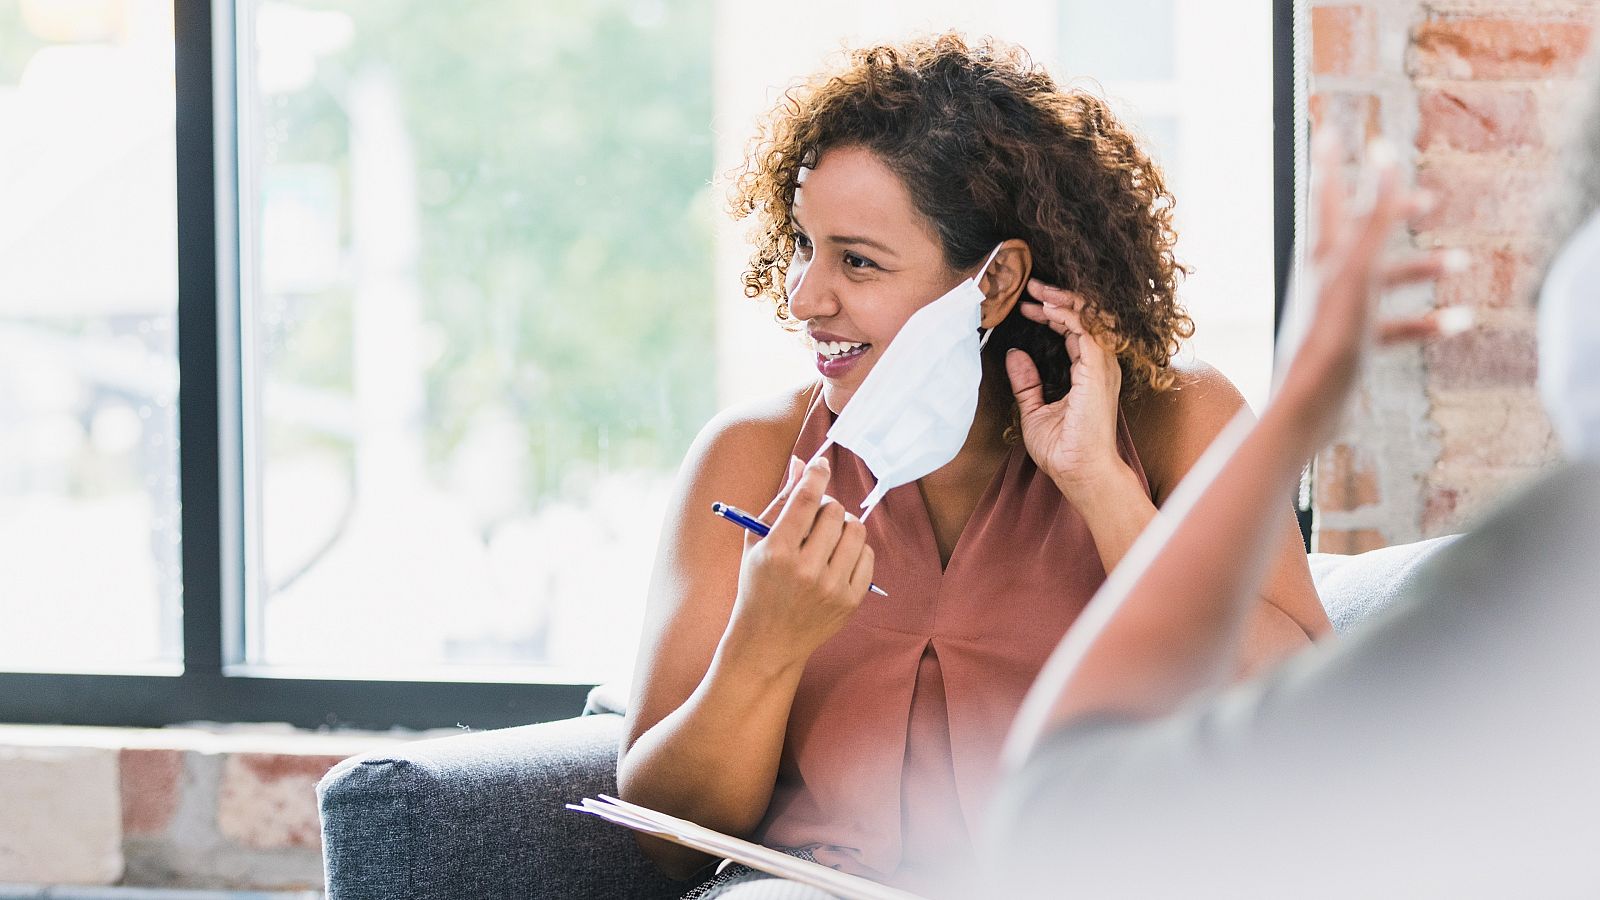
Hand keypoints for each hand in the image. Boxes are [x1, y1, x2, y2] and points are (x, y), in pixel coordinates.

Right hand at [725, 455, 875, 671]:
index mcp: (776, 552)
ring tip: (828, 535)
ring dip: (843, 524)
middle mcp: (806, 570)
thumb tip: (802, 463)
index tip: (820, 464)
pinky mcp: (851, 600)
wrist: (768, 642)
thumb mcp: (757, 543)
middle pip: (834, 511)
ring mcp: (831, 587)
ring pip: (855, 529)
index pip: (805, 499)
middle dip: (825, 506)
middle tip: (815, 515)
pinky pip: (867, 554)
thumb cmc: (758, 585)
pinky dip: (854, 549)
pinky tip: (837, 557)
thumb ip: (780, 501)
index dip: (816, 474)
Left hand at [1006, 281, 1135, 503]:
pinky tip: (1047, 310)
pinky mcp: (1098, 371)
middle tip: (1031, 286)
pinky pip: (1087, 330)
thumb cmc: (1063, 449)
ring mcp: (1102, 367)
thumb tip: (1015, 355)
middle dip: (1058, 297)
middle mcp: (1100, 365)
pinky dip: (1068, 315)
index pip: (1075, 329)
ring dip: (1063, 300)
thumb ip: (1027, 382)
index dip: (1052, 314)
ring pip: (1091, 316)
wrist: (1078, 471)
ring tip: (1037, 290)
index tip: (1027, 307)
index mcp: (1089, 371)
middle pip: (1087, 316)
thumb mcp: (1034, 409)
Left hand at [1272, 136, 1463, 446]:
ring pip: (1385, 280)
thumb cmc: (1329, 337)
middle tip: (1429, 200)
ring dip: (1422, 269)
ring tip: (1461, 261)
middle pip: (1361, 234)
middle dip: (1394, 215)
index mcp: (1321, 257)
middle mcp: (1325, 280)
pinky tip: (1459, 323)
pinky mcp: (1351, 344)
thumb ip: (1374, 216)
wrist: (1308, 408)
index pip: (1327, 196)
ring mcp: (1338, 312)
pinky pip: (1395, 326)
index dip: (1333, 162)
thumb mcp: (1358, 269)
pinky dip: (1426, 321)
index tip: (1331, 129)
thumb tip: (1383, 155)